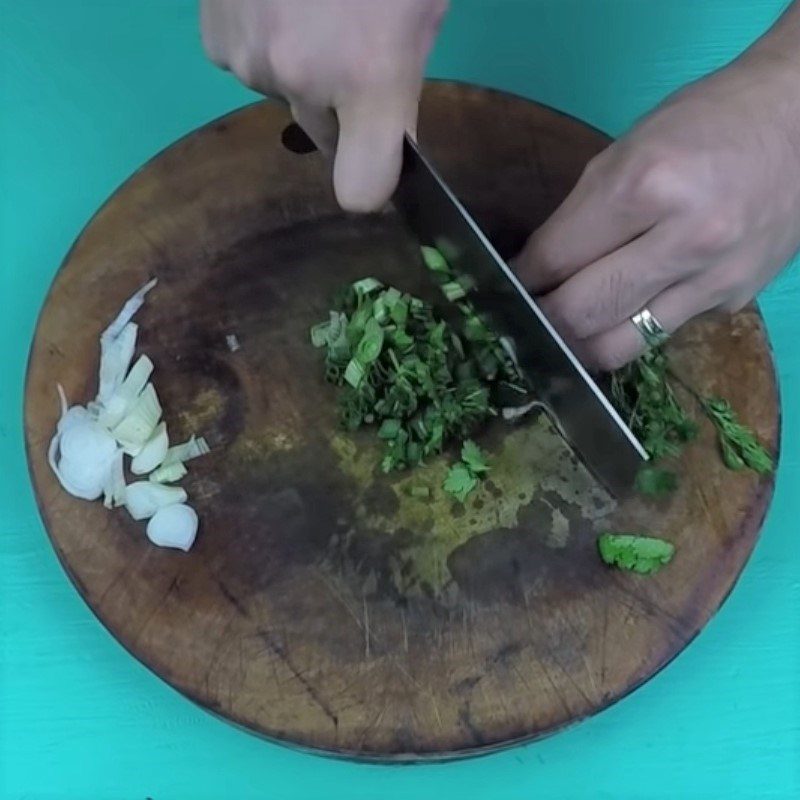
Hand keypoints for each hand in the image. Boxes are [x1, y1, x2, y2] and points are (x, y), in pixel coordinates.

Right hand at [201, 0, 447, 211]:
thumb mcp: (420, 9)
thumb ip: (401, 83)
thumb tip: (389, 136)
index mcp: (368, 74)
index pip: (361, 189)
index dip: (374, 185)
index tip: (383, 163)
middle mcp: (300, 80)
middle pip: (325, 140)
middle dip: (343, 110)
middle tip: (355, 48)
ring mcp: (249, 59)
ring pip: (286, 96)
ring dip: (301, 70)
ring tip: (312, 5)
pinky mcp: (214, 38)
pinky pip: (249, 66)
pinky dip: (265, 43)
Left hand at [517, 47, 799, 370]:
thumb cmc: (704, 122)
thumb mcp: (626, 151)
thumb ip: (579, 217)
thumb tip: (536, 271)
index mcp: (646, 186)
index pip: (556, 260)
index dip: (521, 282)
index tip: (504, 290)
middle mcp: (684, 240)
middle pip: (581, 314)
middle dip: (540, 322)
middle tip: (523, 319)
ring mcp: (714, 279)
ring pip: (619, 347)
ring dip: (579, 346)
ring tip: (561, 334)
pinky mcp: (732, 301)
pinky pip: (661, 333)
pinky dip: (630, 329)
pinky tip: (620, 314)